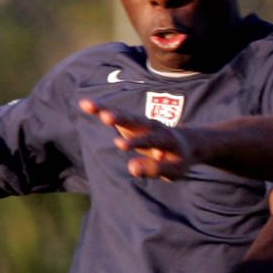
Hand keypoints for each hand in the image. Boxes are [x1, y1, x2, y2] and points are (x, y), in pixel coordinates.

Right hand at [79, 98, 194, 178]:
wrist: (187, 143)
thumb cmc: (179, 160)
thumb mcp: (173, 169)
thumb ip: (154, 168)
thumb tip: (132, 168)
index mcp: (166, 139)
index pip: (150, 140)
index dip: (135, 142)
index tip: (120, 145)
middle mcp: (153, 126)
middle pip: (135, 121)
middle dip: (120, 119)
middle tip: (105, 116)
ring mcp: (142, 122)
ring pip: (123, 115)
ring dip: (106, 109)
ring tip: (87, 105)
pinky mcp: (132, 122)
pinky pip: (116, 114)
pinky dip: (102, 109)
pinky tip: (84, 103)